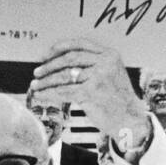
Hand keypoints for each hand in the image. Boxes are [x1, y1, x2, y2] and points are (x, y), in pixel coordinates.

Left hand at [31, 38, 148, 153]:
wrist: (130, 120)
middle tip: (37, 72)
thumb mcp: (110, 75)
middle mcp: (105, 62)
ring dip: (46, 81)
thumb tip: (61, 66)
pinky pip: (63, 91)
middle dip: (49, 66)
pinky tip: (40, 95)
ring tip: (35, 85)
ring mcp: (98, 77)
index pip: (79, 44)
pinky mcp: (91, 92)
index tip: (45, 56)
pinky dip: (49, 93)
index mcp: (109, 55)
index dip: (59, 48)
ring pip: (64, 76)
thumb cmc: (118, 101)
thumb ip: (93, 66)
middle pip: (70, 59)